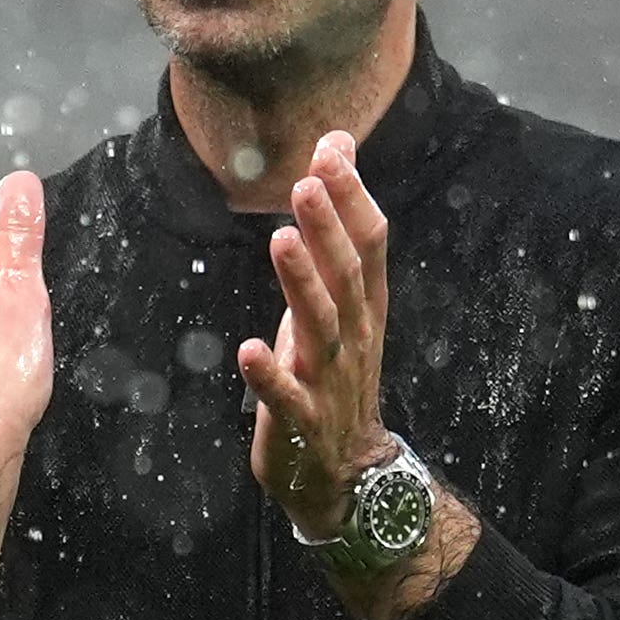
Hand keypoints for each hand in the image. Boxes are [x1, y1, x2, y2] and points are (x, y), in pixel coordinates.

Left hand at [238, 131, 396, 537]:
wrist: (348, 474)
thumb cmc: (336, 370)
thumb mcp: (342, 297)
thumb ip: (336, 226)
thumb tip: (335, 145)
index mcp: (365, 306)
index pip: (370, 243)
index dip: (352, 198)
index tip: (330, 152)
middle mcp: (354, 337)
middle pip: (346, 277)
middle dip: (328, 230)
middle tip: (306, 184)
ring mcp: (330, 381)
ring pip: (320, 327)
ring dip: (301, 283)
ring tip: (280, 241)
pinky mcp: (301, 423)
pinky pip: (286, 398)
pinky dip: (269, 374)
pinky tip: (248, 351)